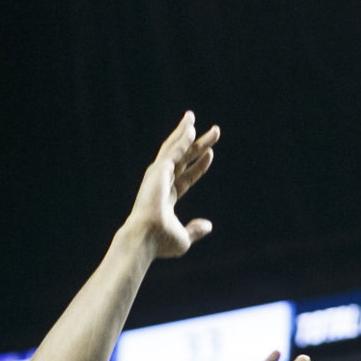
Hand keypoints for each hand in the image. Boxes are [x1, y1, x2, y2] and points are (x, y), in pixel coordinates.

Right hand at [126, 112, 219, 259]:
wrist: (146, 238)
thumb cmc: (161, 242)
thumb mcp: (184, 237)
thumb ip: (195, 230)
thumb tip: (208, 226)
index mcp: (166, 197)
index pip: (186, 177)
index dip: (199, 166)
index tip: (210, 154)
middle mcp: (161, 182)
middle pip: (183, 158)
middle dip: (197, 144)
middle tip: (214, 131)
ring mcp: (159, 175)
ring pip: (175, 149)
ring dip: (186, 133)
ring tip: (193, 117)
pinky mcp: (159, 170)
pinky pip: (174, 151)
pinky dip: (182, 139)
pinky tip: (191, 128)